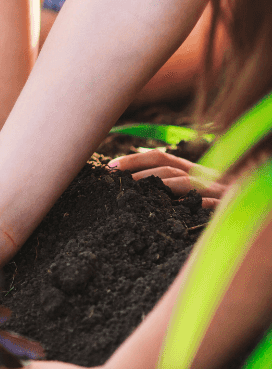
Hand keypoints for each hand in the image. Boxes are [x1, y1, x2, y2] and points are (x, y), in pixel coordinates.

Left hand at [108, 149, 225, 207]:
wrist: (263, 209)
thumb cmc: (230, 200)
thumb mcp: (202, 190)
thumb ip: (176, 179)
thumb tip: (142, 166)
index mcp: (196, 172)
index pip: (162, 159)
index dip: (135, 159)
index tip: (110, 166)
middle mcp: (205, 176)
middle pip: (166, 164)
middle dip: (136, 165)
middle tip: (111, 172)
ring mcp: (217, 191)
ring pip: (183, 181)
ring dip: (155, 182)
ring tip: (131, 186)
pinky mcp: (228, 206)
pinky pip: (208, 204)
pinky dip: (191, 202)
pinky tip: (174, 205)